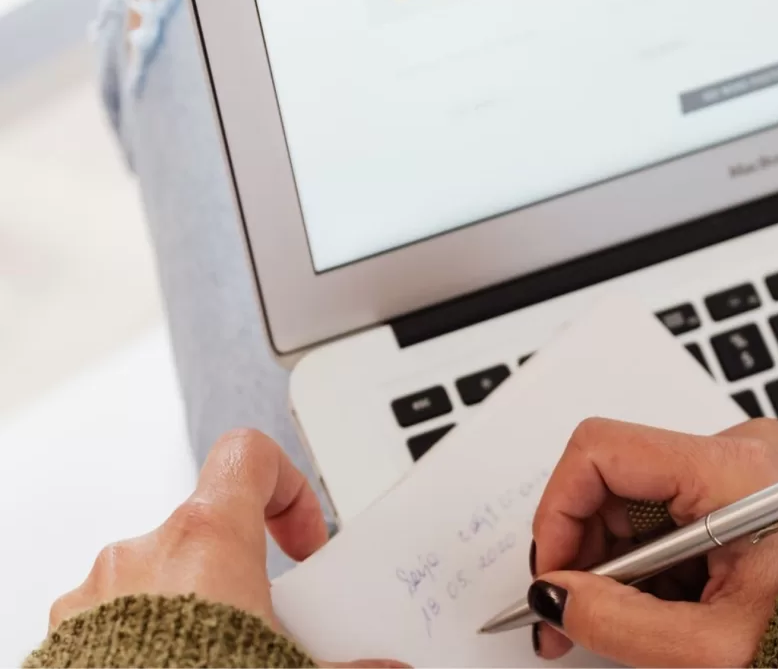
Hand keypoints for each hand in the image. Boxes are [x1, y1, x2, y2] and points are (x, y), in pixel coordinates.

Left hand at [48, 429, 406, 667]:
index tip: (303, 546)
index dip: (288, 489)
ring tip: (215, 658)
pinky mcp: (64, 635)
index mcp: (208, 537)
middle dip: (244, 576)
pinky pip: (114, 618)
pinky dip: (145, 639)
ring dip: (192, 609)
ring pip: (161, 577)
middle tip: (267, 629)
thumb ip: (346, 660)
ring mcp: (96, 593)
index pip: (250, 456)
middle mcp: (146, 551)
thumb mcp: (295, 666)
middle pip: (211, 529)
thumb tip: (386, 668)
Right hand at [529, 418, 777, 666]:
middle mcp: (738, 448)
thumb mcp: (713, 646)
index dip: (559, 512)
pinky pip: (668, 507)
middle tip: (569, 616)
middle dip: (586, 550)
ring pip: (636, 497)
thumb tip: (553, 597)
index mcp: (735, 471)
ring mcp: (742, 461)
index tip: (553, 575)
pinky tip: (665, 604)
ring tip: (628, 622)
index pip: (602, 450)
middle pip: (615, 476)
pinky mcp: (744, 480)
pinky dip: (651, 558)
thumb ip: (619, 622)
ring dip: (618, 561)